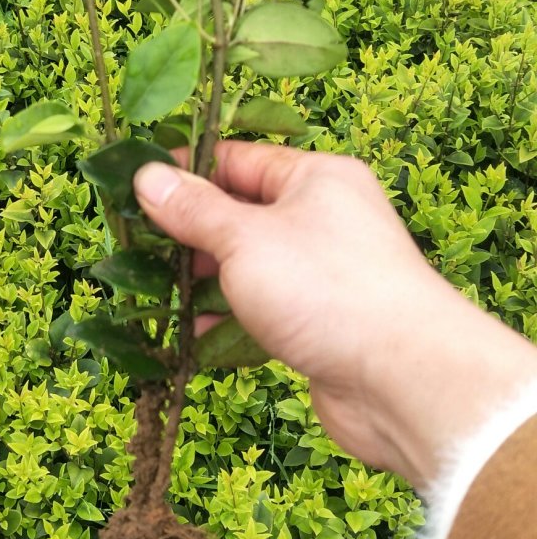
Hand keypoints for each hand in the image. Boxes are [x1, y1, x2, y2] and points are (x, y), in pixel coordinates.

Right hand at [133, 142, 536, 490]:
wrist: (401, 379)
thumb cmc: (326, 289)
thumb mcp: (244, 239)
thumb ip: (193, 210)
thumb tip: (148, 175)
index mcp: (317, 178)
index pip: (240, 159)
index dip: (188, 170)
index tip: (137, 184)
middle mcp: (325, 218)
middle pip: (243, 213)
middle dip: (191, 231)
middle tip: (137, 245)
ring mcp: (325, 272)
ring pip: (251, 264)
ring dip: (205, 277)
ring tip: (156, 289)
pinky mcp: (322, 322)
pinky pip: (264, 308)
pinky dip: (230, 316)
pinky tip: (194, 333)